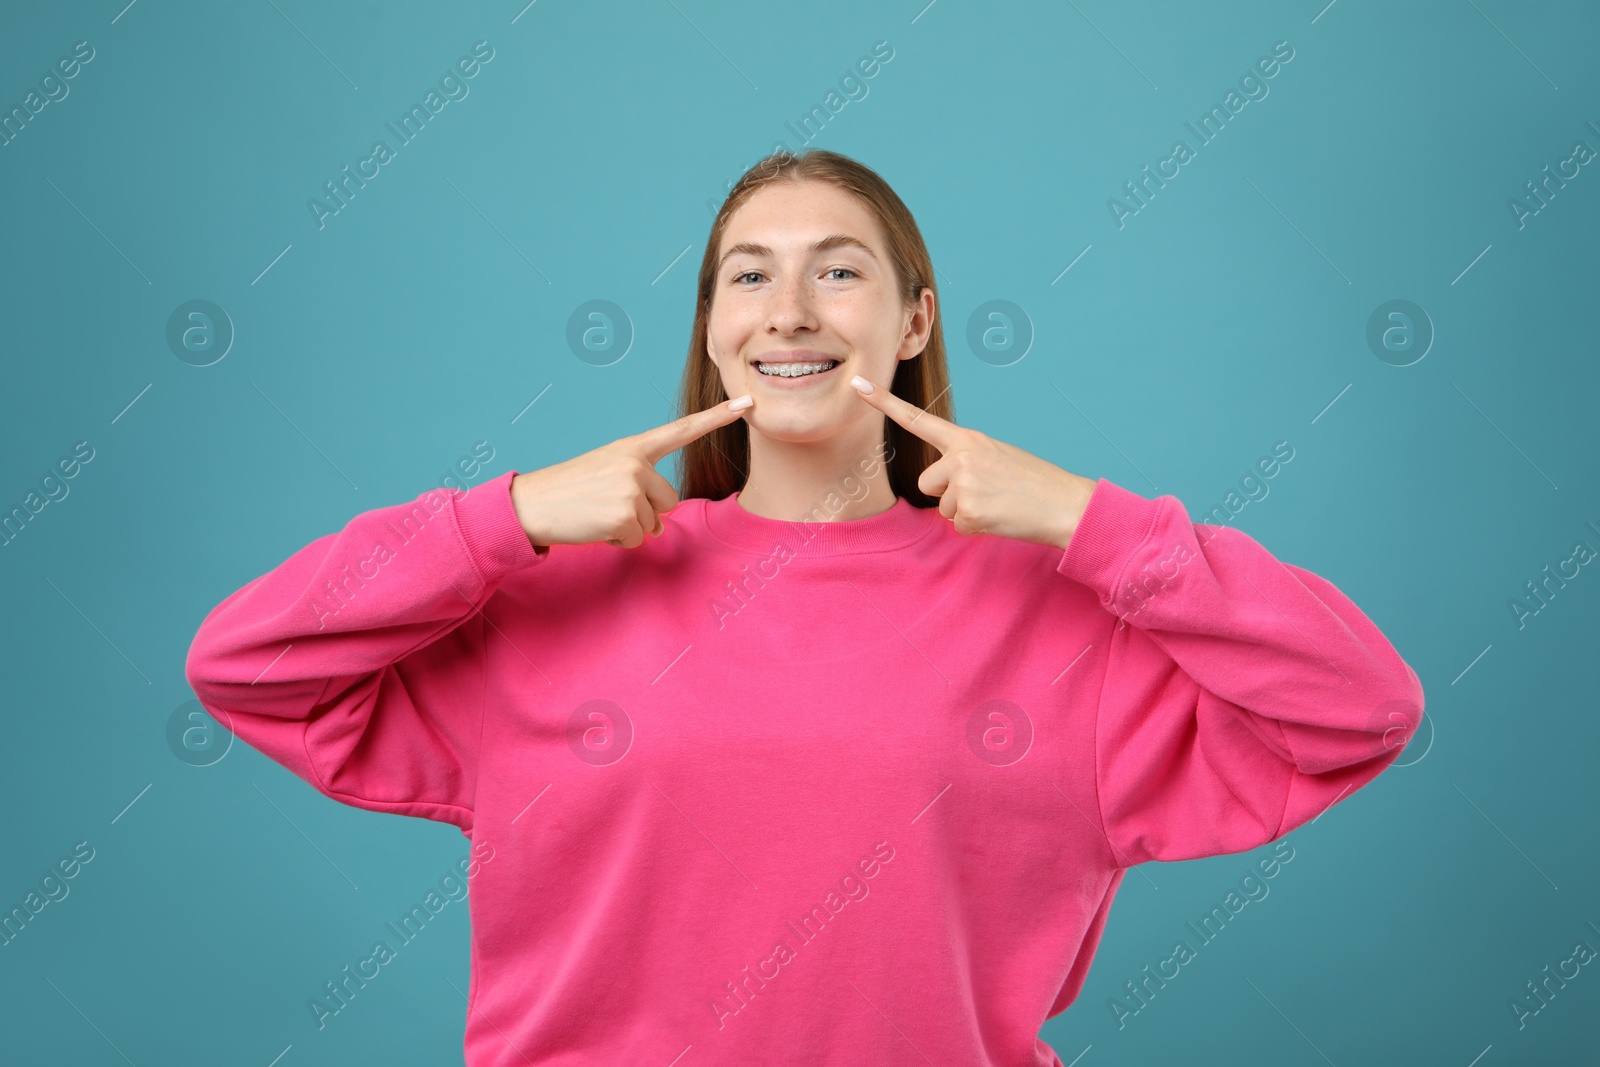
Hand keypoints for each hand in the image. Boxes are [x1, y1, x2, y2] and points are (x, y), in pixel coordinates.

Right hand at [510, 396, 751, 550]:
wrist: (531, 505)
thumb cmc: (569, 490)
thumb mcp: (606, 471)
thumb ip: (639, 480)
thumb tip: (660, 517)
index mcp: (632, 448)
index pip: (682, 430)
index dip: (717, 417)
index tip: (747, 402)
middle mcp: (635, 463)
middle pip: (669, 500)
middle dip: (644, 512)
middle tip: (607, 506)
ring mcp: (631, 489)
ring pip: (654, 523)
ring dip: (630, 527)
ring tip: (598, 514)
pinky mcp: (624, 516)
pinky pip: (637, 539)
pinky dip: (618, 540)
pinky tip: (595, 526)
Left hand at [850, 375, 1097, 551]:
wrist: (1066, 504)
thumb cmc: (1034, 483)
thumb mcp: (998, 457)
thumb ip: (965, 461)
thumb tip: (945, 486)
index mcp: (967, 440)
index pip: (918, 419)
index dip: (884, 403)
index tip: (858, 386)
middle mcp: (961, 456)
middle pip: (927, 482)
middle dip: (950, 494)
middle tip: (987, 493)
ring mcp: (963, 483)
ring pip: (943, 508)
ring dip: (966, 512)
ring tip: (998, 504)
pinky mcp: (968, 511)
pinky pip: (958, 527)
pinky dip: (977, 528)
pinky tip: (1000, 517)